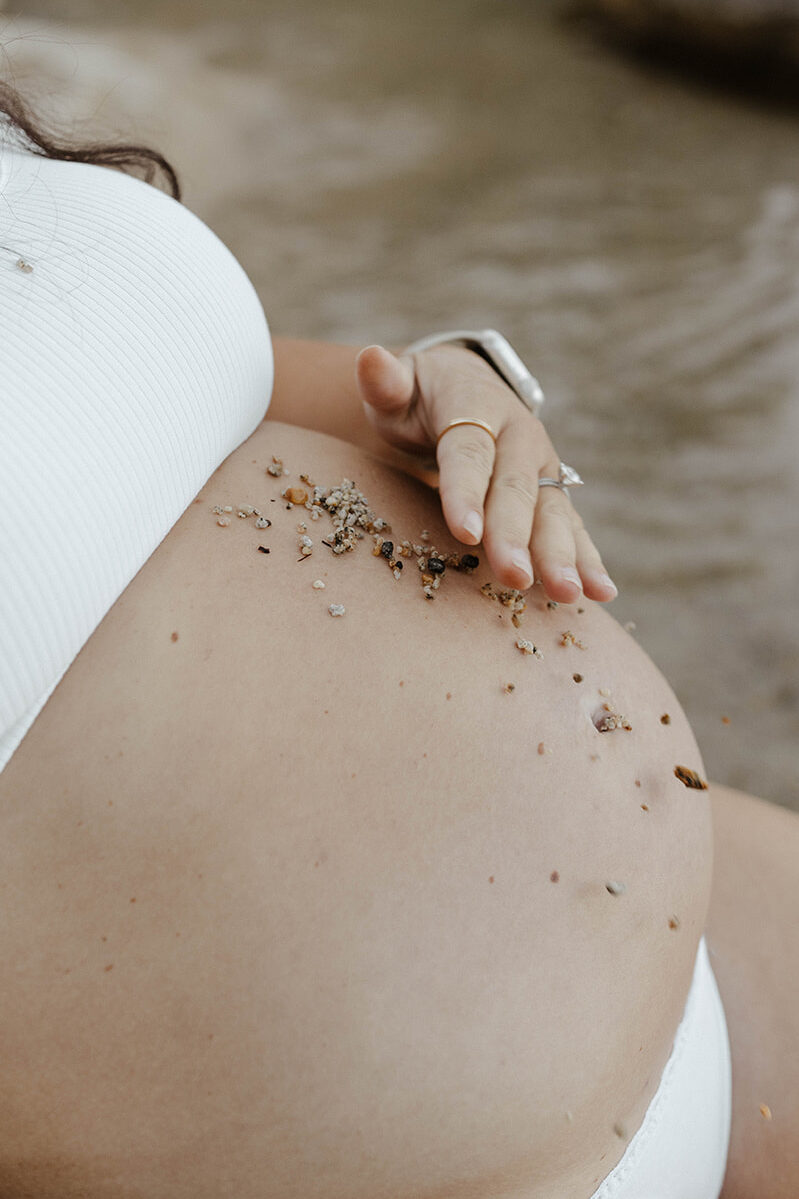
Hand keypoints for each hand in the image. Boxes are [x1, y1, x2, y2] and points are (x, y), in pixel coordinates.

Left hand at [355, 343, 616, 603]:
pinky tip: (600, 593)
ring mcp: (541, 467)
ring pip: (552, 512)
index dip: (467, 492)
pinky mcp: (551, 494)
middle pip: (516, 490)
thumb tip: (371, 358)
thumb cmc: (418, 397)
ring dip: (563, 555)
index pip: (470, 453)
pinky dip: (587, 559)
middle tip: (515, 577)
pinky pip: (572, 528)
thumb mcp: (397, 386)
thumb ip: (385, 382)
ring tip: (569, 594)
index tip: (466, 533)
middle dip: (517, 536)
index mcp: (476, 407)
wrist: (463, 389)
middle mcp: (519, 437)